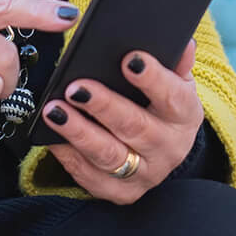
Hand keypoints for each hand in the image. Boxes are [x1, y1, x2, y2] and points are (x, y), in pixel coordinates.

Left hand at [39, 40, 204, 203]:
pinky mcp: (121, 193)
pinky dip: (68, 155)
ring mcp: (145, 175)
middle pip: (135, 128)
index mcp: (185, 116)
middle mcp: (169, 149)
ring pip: (108, 155)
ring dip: (79, 132)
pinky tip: (51, 136)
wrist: (163, 152)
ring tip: (54, 111)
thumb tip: (184, 42)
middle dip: (104, 106)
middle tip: (77, 88)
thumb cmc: (163, 108)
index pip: (172, 96)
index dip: (152, 79)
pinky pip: (90, 176)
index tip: (129, 60)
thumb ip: (176, 62)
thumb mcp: (176, 84)